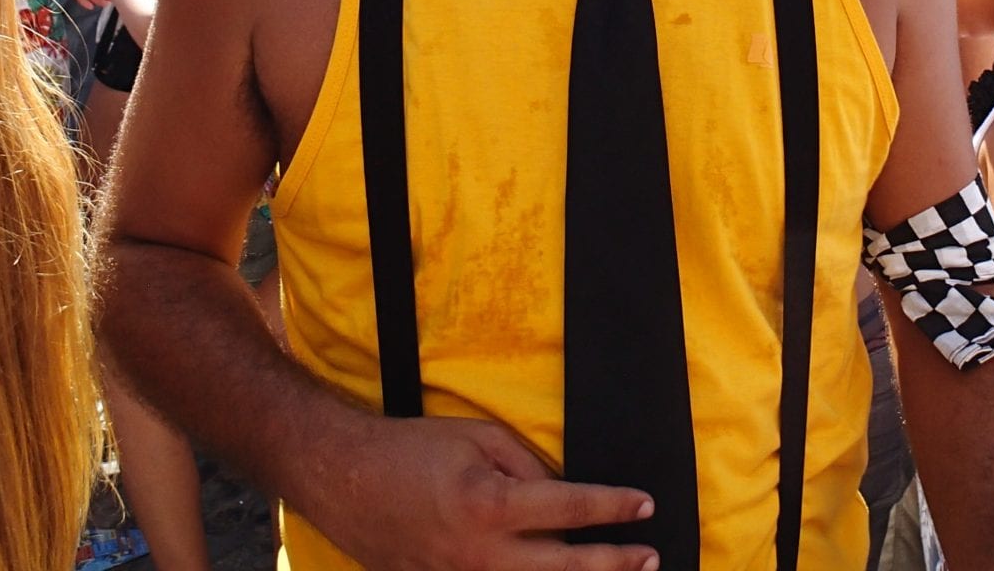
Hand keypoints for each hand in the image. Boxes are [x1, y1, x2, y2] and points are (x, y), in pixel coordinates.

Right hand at [325, 416, 656, 570]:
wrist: (344, 478)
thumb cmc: (411, 448)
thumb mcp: (476, 436)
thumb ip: (526, 465)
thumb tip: (563, 493)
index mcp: (490, 503)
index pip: (570, 506)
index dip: (614, 507)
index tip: (645, 506)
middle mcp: (479, 552)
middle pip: (564, 566)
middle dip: (613, 563)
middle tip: (649, 556)